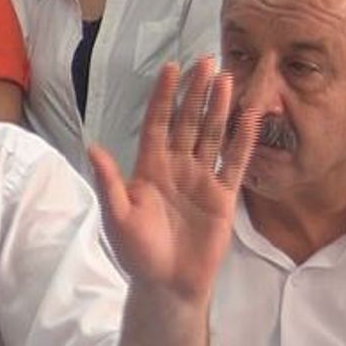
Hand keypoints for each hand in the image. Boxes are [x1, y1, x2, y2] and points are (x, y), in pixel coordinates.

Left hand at [90, 58, 258, 303]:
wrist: (167, 284)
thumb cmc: (137, 252)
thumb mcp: (117, 216)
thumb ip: (109, 181)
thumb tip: (93, 147)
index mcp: (149, 168)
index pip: (158, 124)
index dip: (164, 97)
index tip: (172, 68)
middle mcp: (176, 168)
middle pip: (188, 122)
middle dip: (196, 92)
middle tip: (207, 61)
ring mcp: (201, 179)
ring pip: (212, 135)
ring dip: (219, 108)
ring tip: (227, 79)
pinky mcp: (223, 196)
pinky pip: (235, 162)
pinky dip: (244, 139)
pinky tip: (251, 116)